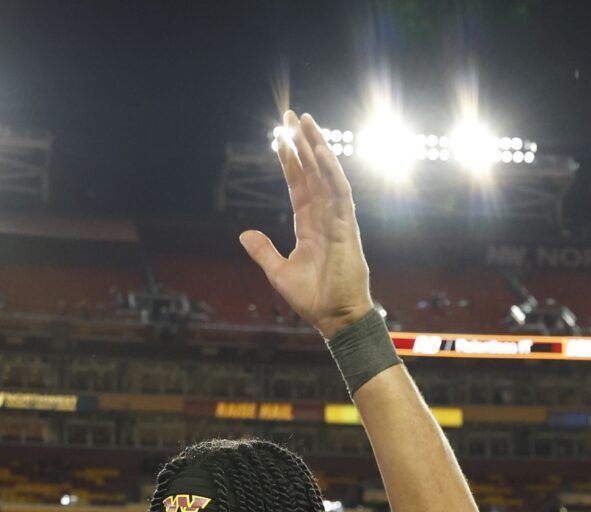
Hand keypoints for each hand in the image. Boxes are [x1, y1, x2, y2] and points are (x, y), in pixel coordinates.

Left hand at [239, 110, 376, 338]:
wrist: (334, 318)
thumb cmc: (313, 298)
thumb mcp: (278, 271)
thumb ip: (262, 250)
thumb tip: (243, 233)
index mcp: (309, 224)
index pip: (298, 184)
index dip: (289, 160)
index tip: (280, 137)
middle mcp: (324, 216)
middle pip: (312, 171)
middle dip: (301, 142)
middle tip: (291, 115)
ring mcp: (337, 219)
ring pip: (326, 174)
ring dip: (316, 146)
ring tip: (305, 120)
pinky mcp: (347, 226)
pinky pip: (339, 192)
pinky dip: (330, 170)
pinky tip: (319, 151)